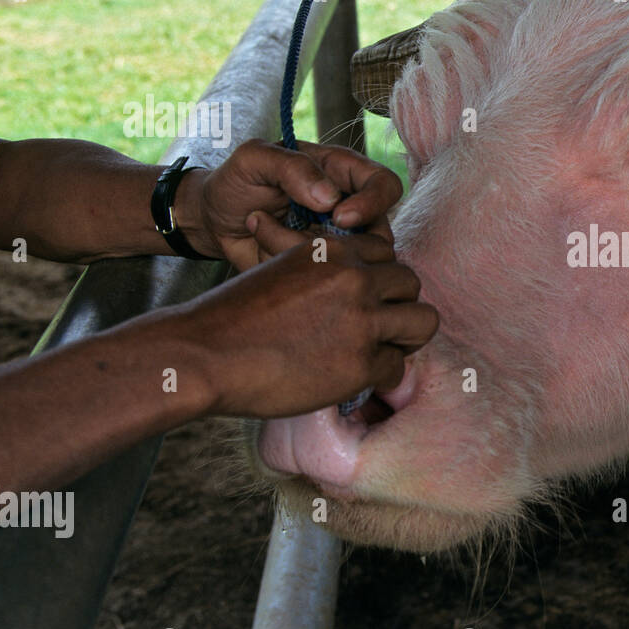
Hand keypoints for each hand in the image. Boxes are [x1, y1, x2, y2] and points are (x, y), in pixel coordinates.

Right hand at [178, 213, 438, 418]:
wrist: (205, 354)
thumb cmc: (235, 316)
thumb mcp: (281, 267)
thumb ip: (317, 264)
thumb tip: (330, 256)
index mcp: (334, 249)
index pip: (388, 254)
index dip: (380, 279)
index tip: (366, 300)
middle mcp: (355, 278)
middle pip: (411, 284)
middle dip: (399, 306)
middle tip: (380, 329)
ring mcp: (362, 320)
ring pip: (422, 321)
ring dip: (405, 339)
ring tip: (381, 351)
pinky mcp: (360, 362)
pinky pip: (397, 367)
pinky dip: (381, 376)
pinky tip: (356, 379)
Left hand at [180, 139, 403, 270]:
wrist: (211, 219)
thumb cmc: (236, 181)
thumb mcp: (255, 159)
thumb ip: (292, 167)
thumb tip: (331, 197)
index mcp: (342, 174)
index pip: (385, 186)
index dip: (373, 203)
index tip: (341, 217)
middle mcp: (348, 209)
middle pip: (379, 234)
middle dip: (340, 243)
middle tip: (303, 239)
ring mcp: (337, 243)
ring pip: (350, 263)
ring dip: (303, 252)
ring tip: (263, 232)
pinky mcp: (320, 270)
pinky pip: (320, 280)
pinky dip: (288, 267)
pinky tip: (262, 251)